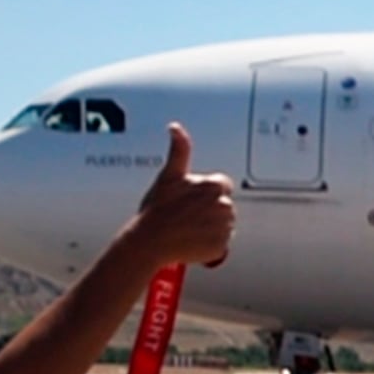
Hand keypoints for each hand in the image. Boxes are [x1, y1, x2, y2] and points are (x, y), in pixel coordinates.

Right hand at [128, 123, 236, 268]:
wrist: (149, 241)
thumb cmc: (157, 210)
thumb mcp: (169, 176)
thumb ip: (179, 149)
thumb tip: (175, 127)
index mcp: (214, 185)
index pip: (222, 187)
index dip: (205, 194)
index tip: (190, 201)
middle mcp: (224, 205)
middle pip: (223, 207)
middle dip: (209, 211)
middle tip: (187, 217)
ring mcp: (224, 227)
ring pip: (223, 226)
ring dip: (210, 228)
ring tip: (188, 229)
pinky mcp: (221, 246)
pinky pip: (221, 246)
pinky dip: (210, 246)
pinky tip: (192, 242)